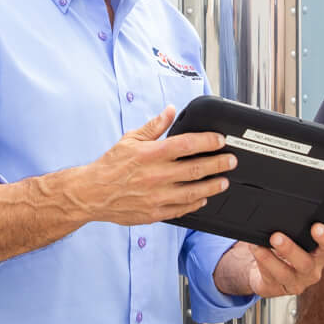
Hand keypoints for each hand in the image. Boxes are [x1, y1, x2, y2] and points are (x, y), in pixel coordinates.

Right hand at [65, 106, 237, 225]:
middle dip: (218, 164)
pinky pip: (182, 209)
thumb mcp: (130, 139)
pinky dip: (195, 203)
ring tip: (224, 181)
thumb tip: (171, 110)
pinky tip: (203, 198)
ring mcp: (157, 196)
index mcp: (151, 154)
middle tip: (231, 161)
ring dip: (212, 186)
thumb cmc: (111, 165)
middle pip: (196, 168)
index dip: (207, 141)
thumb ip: (154, 126)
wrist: (92, 193)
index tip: (220, 140)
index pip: (187, 144)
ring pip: (194, 191)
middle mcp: (157, 175)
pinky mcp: (155, 212)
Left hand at [214, 224, 323, 298]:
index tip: (316, 227)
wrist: (268, 268)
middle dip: (291, 250)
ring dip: (270, 259)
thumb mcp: (294, 236)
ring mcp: (295, 282)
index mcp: (320, 254)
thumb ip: (295, 226)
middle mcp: (311, 270)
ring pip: (285, 274)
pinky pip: (269, 278)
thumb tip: (281, 211)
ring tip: (258, 246)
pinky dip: (261, 263)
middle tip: (276, 237)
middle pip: (306, 263)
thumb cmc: (285, 248)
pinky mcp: (277, 289)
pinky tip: (255, 251)